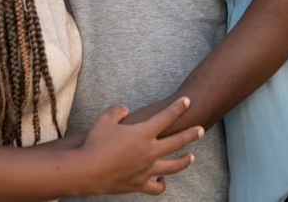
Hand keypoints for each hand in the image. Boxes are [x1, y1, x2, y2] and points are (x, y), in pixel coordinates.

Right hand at [81, 98, 202, 195]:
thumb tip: (125, 110)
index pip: (167, 117)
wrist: (86, 170)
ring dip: (185, 160)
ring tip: (192, 156)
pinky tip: (162, 179)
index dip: (178, 107)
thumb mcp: (105, 118)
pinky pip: (156, 187)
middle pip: (178, 141)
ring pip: (174, 166)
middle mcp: (150, 151)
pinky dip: (161, 183)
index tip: (187, 101)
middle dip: (192, 134)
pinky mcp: (139, 184)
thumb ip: (118, 110)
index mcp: (143, 133)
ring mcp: (147, 170)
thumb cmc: (95, 143)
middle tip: (201, 129)